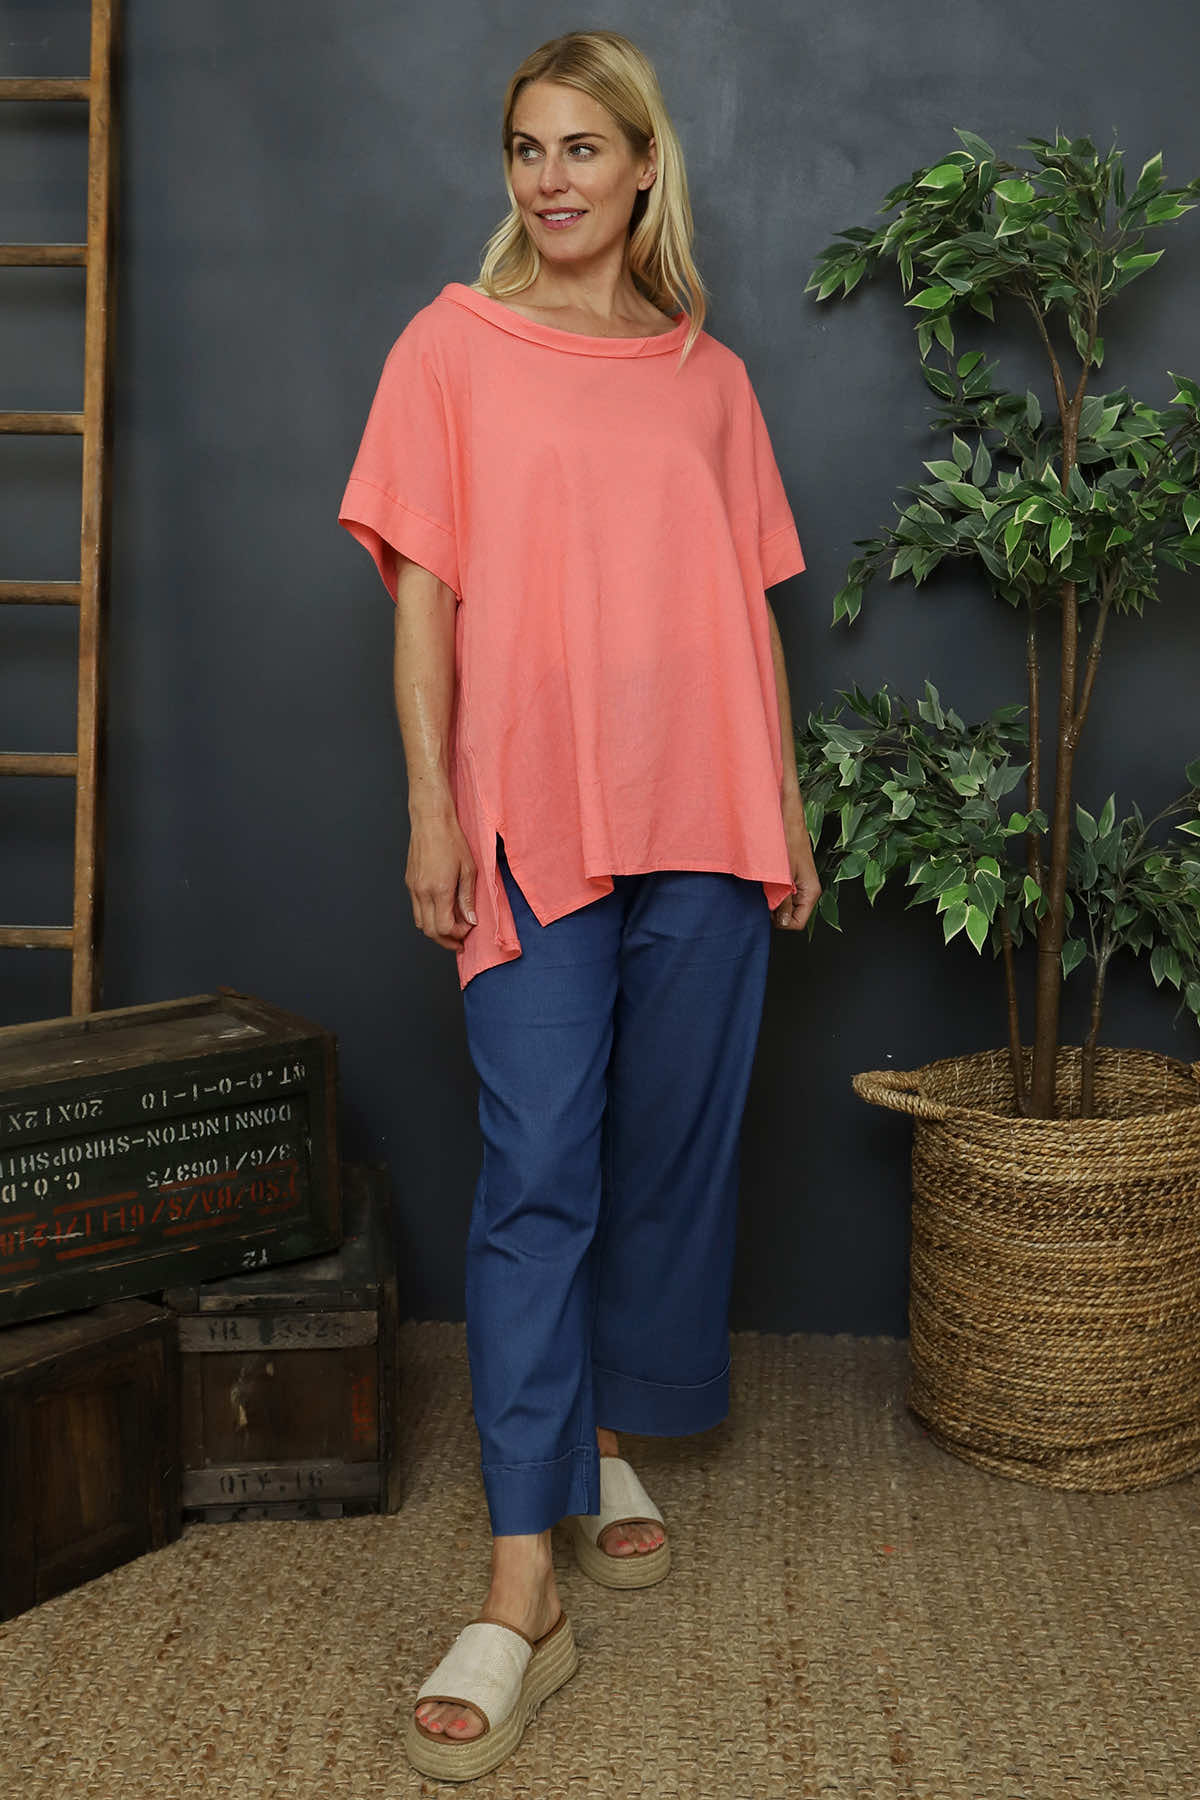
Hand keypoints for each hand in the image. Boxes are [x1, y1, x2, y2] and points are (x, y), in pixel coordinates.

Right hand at [406, 809, 477, 949]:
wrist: (431, 821)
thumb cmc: (451, 840)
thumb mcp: (469, 869)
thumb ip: (467, 897)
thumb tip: (470, 919)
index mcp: (439, 889)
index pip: (444, 927)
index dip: (457, 935)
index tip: (468, 930)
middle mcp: (422, 892)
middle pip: (430, 930)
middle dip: (446, 940)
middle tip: (459, 941)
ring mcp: (413, 888)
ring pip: (421, 922)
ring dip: (436, 930)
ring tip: (451, 928)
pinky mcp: (409, 882)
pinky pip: (416, 908)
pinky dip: (428, 917)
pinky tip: (441, 910)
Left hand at [772, 794, 820, 930]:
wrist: (786, 819)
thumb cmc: (787, 841)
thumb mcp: (784, 876)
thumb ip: (784, 901)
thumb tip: (783, 922)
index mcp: (811, 892)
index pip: (797, 923)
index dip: (781, 922)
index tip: (768, 911)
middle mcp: (806, 891)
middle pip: (791, 915)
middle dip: (775, 912)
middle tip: (763, 898)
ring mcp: (798, 885)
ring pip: (784, 905)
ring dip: (771, 901)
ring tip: (763, 887)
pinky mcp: (790, 878)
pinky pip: (780, 894)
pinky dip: (770, 892)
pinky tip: (763, 882)